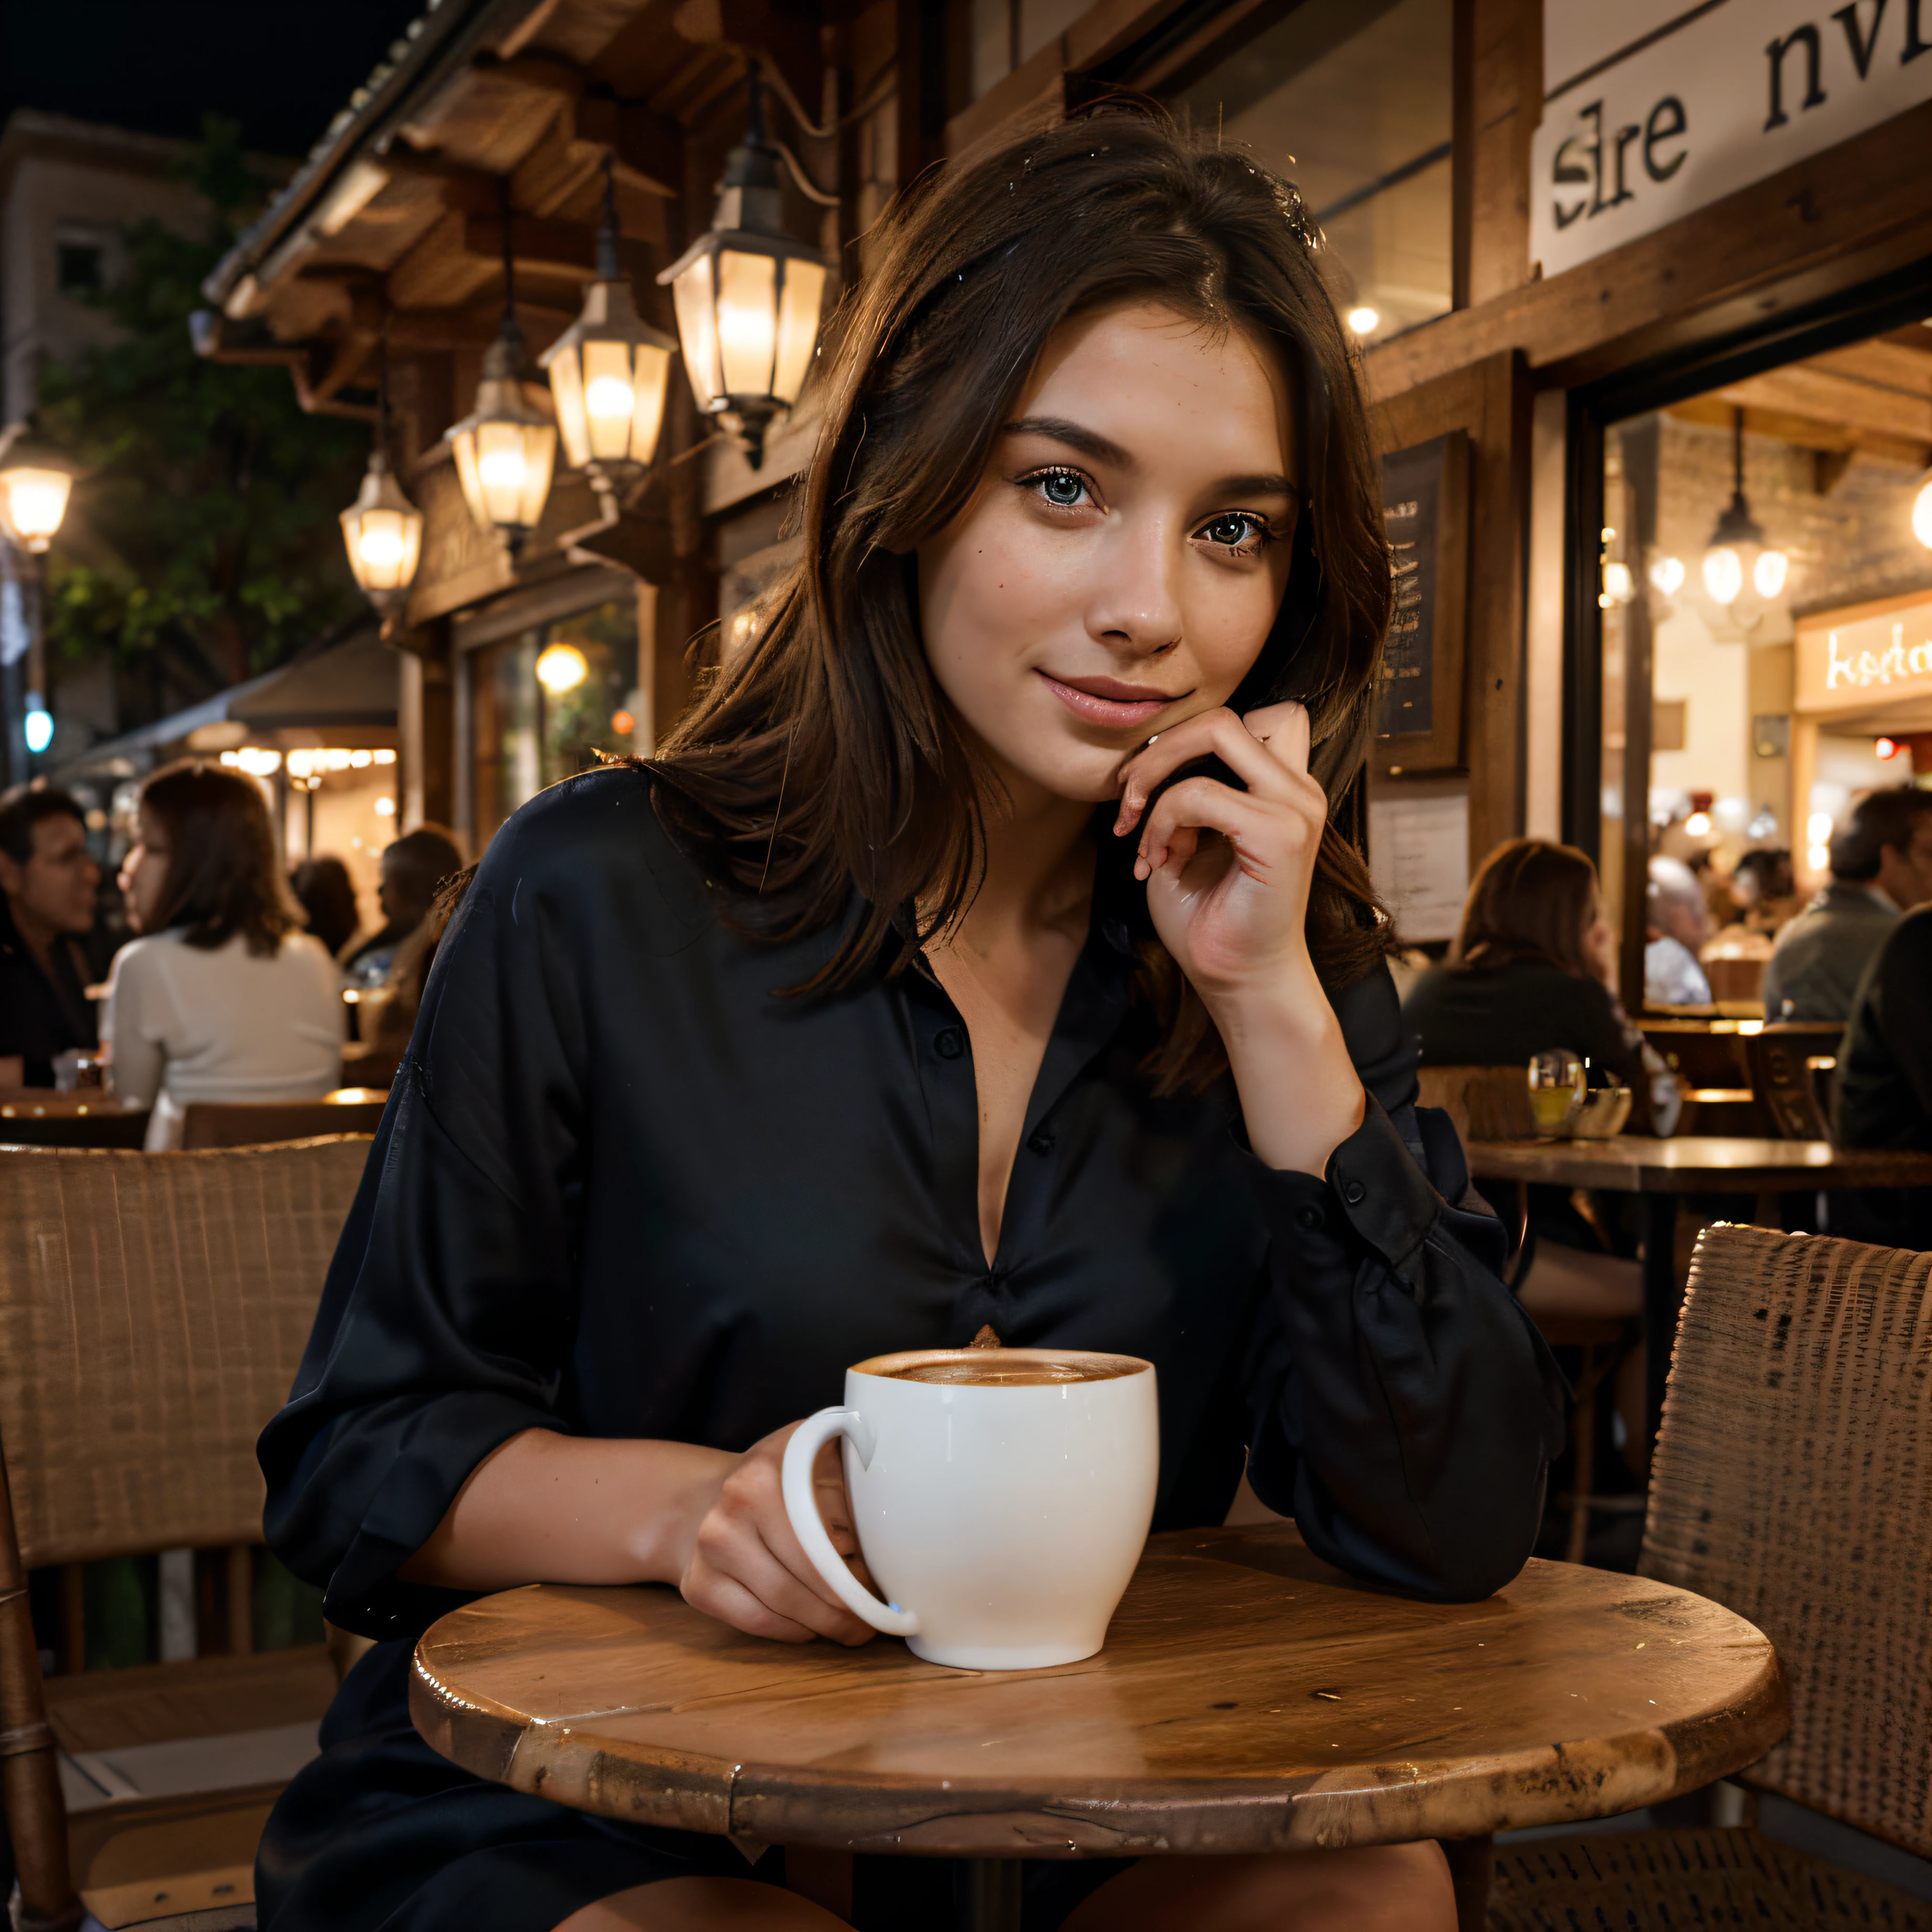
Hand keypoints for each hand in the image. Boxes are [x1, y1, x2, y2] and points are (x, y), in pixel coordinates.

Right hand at [678, 1421, 877, 1645]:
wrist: (706, 1498)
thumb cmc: (778, 1484)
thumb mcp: (815, 1464)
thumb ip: (851, 1489)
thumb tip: (895, 1538)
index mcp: (767, 1473)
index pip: (822, 1537)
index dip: (856, 1573)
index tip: (884, 1596)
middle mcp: (732, 1506)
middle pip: (803, 1576)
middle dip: (845, 1608)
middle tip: (872, 1623)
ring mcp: (708, 1548)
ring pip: (781, 1604)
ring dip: (823, 1624)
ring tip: (850, 1628)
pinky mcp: (696, 1584)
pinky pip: (755, 1621)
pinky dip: (790, 1630)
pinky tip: (809, 1626)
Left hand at [1114, 701, 1364, 1172]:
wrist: (1236, 980)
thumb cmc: (1209, 916)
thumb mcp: (1185, 837)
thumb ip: (1182, 791)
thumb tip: (1149, 759)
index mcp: (1282, 786)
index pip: (1251, 716)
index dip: (1190, 737)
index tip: (1150, 786)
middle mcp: (1297, 788)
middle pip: (1223, 714)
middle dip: (1158, 749)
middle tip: (1127, 800)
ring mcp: (1295, 807)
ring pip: (1216, 731)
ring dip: (1158, 781)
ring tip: (1146, 839)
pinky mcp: (1280, 834)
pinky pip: (1199, 793)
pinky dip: (1164, 819)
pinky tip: (1160, 861)